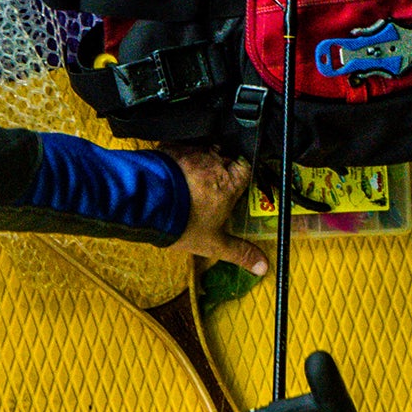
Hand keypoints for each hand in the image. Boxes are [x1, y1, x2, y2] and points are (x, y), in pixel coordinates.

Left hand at [162, 146, 267, 276]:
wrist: (148, 204)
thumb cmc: (184, 222)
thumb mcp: (213, 243)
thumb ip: (240, 252)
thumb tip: (264, 266)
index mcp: (230, 182)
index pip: (247, 167)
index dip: (243, 174)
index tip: (237, 184)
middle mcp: (215, 161)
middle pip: (225, 156)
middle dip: (221, 167)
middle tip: (210, 184)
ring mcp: (192, 152)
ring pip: (203, 149)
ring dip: (199, 161)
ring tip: (189, 179)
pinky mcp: (171, 147)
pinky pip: (180, 146)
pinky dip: (178, 156)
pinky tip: (172, 170)